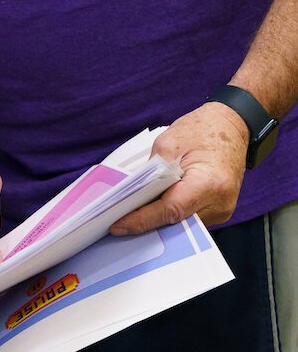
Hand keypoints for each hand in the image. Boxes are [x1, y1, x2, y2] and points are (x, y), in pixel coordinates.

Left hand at [111, 102, 247, 234]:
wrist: (233, 126)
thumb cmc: (203, 129)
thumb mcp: (169, 142)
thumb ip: (152, 171)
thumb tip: (134, 196)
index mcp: (209, 183)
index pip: (171, 210)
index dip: (142, 220)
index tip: (118, 226)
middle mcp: (220, 203)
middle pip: (176, 223)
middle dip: (146, 224)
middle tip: (116, 223)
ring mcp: (223, 209)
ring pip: (183, 225)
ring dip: (158, 221)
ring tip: (130, 217)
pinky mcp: (220, 209)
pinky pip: (190, 219)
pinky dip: (171, 215)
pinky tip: (152, 209)